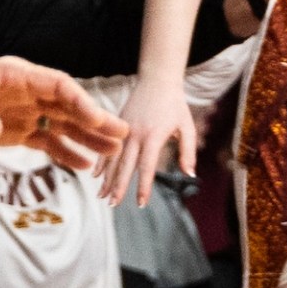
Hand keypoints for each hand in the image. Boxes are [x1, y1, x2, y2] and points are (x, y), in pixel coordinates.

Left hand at [0, 55, 126, 168]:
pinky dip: (66, 153)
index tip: (98, 119)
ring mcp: (26, 112)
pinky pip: (49, 142)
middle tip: (123, 134)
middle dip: (96, 120)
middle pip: (70, 105)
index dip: (80, 101)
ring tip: (113, 152)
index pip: (57, 85)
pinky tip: (84, 165)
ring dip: (88, 137)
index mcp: (16, 75)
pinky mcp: (20, 131)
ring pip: (65, 124)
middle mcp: (27, 92)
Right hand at [105, 72, 199, 205]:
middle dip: (119, 186)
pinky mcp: (117, 125)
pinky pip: (106, 147)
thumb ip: (188, 151)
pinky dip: (101, 162)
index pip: (147, 166)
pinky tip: (96, 176)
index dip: (143, 186)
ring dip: (107, 178)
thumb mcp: (188, 127)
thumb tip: (190, 174)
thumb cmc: (176, 106)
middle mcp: (135, 134)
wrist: (157, 82)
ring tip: (102, 197)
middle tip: (113, 205)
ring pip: (112, 158)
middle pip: (125, 165)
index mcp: (153, 136)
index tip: (141, 203)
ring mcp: (123, 129)